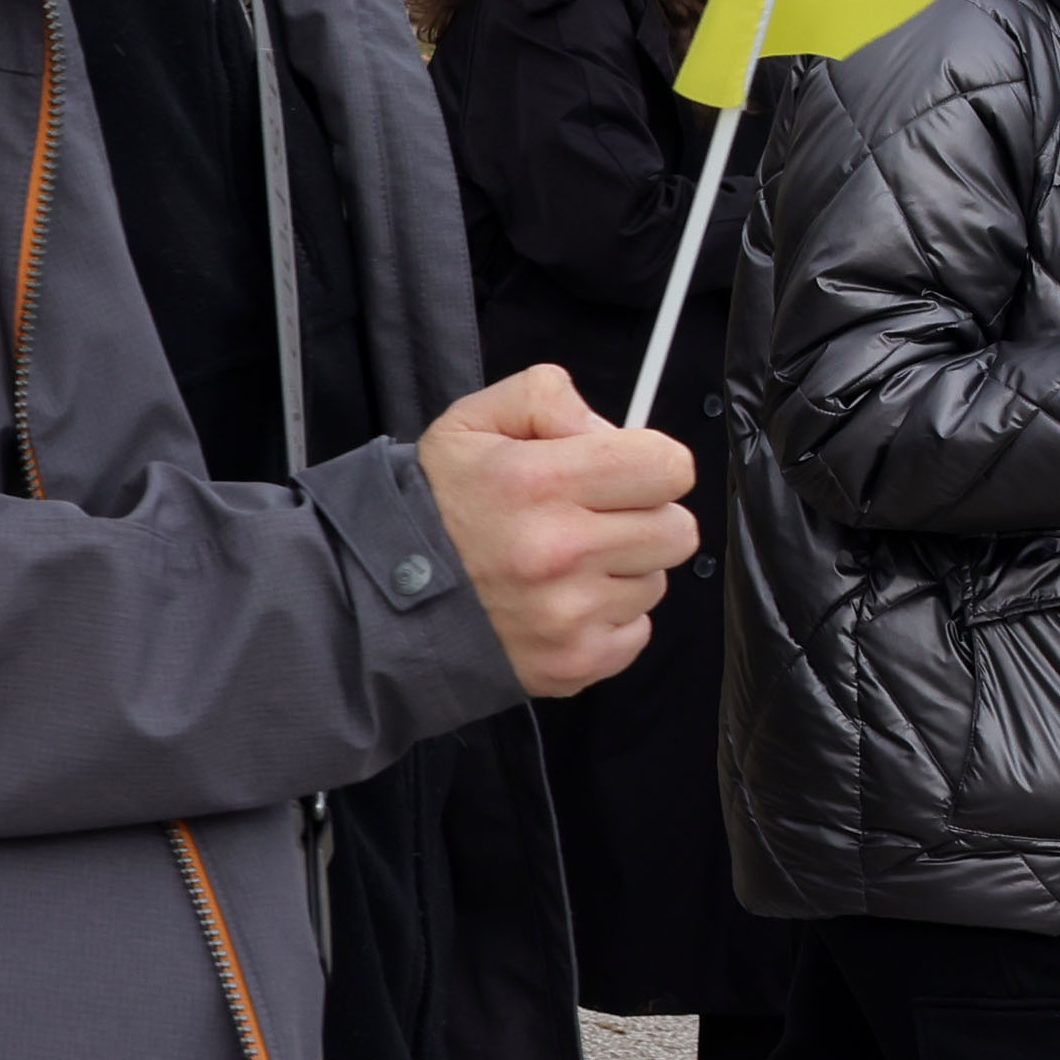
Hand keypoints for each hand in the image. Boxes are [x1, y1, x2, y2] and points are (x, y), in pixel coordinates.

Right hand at [413, 364, 697, 699]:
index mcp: (539, 482)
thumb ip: (544, 396)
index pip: (668, 467)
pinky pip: (636, 632)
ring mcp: (569, 615)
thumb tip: (606, 427)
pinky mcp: (574, 663)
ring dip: (622, 570)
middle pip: (677, 530)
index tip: (623, 469)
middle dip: (645, 516)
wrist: (381, 598)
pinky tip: (563, 602)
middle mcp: (559, 551)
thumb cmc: (434, 506)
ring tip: (567, 564)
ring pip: (656, 582)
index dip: (650, 462)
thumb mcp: (471, 422)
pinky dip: (609, 618)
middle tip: (596, 517)